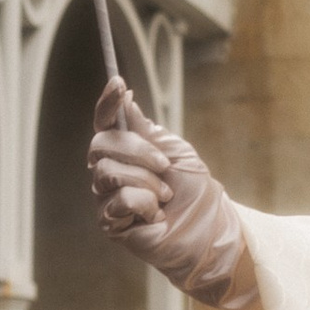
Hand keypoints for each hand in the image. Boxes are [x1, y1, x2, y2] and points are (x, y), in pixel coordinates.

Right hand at [87, 76, 258, 309]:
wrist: (208, 228)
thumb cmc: (194, 190)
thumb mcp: (174, 152)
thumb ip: (146, 131)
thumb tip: (125, 101)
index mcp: (127, 150)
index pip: (106, 123)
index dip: (107, 102)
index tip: (118, 82)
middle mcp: (111, 170)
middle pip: (101, 144)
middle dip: (138, 151)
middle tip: (165, 166)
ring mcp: (107, 196)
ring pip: (108, 172)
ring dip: (146, 181)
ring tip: (165, 195)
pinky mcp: (110, 221)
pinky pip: (119, 199)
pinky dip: (144, 204)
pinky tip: (155, 216)